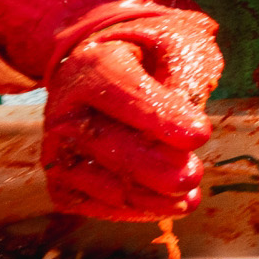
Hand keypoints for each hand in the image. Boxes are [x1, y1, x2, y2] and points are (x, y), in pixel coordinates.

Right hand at [43, 6, 222, 219]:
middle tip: (193, 176)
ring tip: (188, 197)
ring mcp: (58, 146)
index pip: (123, 93)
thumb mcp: (179, 48)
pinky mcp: (60, 177)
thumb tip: (188, 130)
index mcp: (94, 65)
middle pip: (106, 143)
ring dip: (145, 196)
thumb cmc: (155, 56)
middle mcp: (65, 108)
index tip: (200, 136)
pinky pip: (87, 202)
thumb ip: (185, 81)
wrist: (115, 67)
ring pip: (96, 179)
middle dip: (153, 166)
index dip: (161, 117)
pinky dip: (128, 210)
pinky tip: (167, 206)